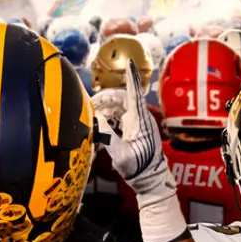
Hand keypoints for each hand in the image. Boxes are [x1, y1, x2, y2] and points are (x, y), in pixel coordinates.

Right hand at [95, 62, 171, 198]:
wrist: (150, 178)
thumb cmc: (138, 168)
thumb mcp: (120, 154)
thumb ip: (107, 136)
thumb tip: (95, 119)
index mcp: (139, 119)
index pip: (134, 93)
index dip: (131, 77)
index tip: (129, 63)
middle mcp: (140, 116)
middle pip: (121, 97)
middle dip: (104, 97)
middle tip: (89, 104)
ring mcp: (138, 121)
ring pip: (119, 105)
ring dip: (105, 107)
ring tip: (92, 114)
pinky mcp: (134, 127)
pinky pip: (120, 114)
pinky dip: (108, 114)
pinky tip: (100, 122)